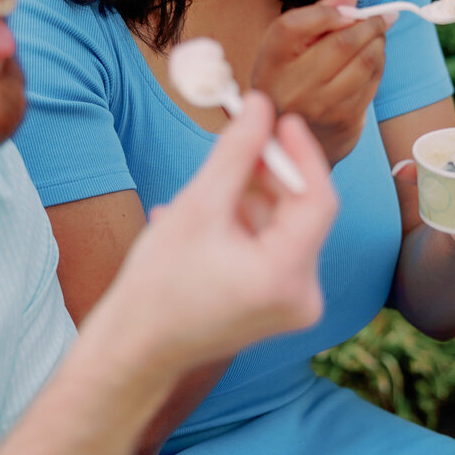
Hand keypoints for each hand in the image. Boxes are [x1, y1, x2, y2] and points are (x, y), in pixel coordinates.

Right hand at [102, 93, 337, 371]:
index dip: (301, 154)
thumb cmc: (157, 285)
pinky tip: (204, 225)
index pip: (317, 199)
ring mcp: (293, 305)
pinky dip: (246, 229)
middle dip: (269, 177)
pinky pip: (274, 251)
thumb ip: (236, 153)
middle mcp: (303, 296)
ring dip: (250, 203)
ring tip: (202, 199)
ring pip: (284, 230)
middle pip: (301, 214)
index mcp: (286, 276)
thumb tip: (261, 106)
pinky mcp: (280, 307)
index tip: (281, 120)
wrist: (136, 348)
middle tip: (240, 143)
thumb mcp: (197, 206)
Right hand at [250, 0, 390, 165]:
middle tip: (384, 16)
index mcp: (270, 60)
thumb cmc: (290, 78)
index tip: (349, 10)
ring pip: (365, 61)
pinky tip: (373, 58)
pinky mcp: (343, 120)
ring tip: (377, 36)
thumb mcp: (292, 44)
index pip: (295, 24)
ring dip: (379, 43)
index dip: (330, 11)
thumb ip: (322, 10)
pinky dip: (379, 63)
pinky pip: (372, 81)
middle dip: (370, 23)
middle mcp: (291, 86)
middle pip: (342, 42)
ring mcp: (319, 107)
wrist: (290, 137)